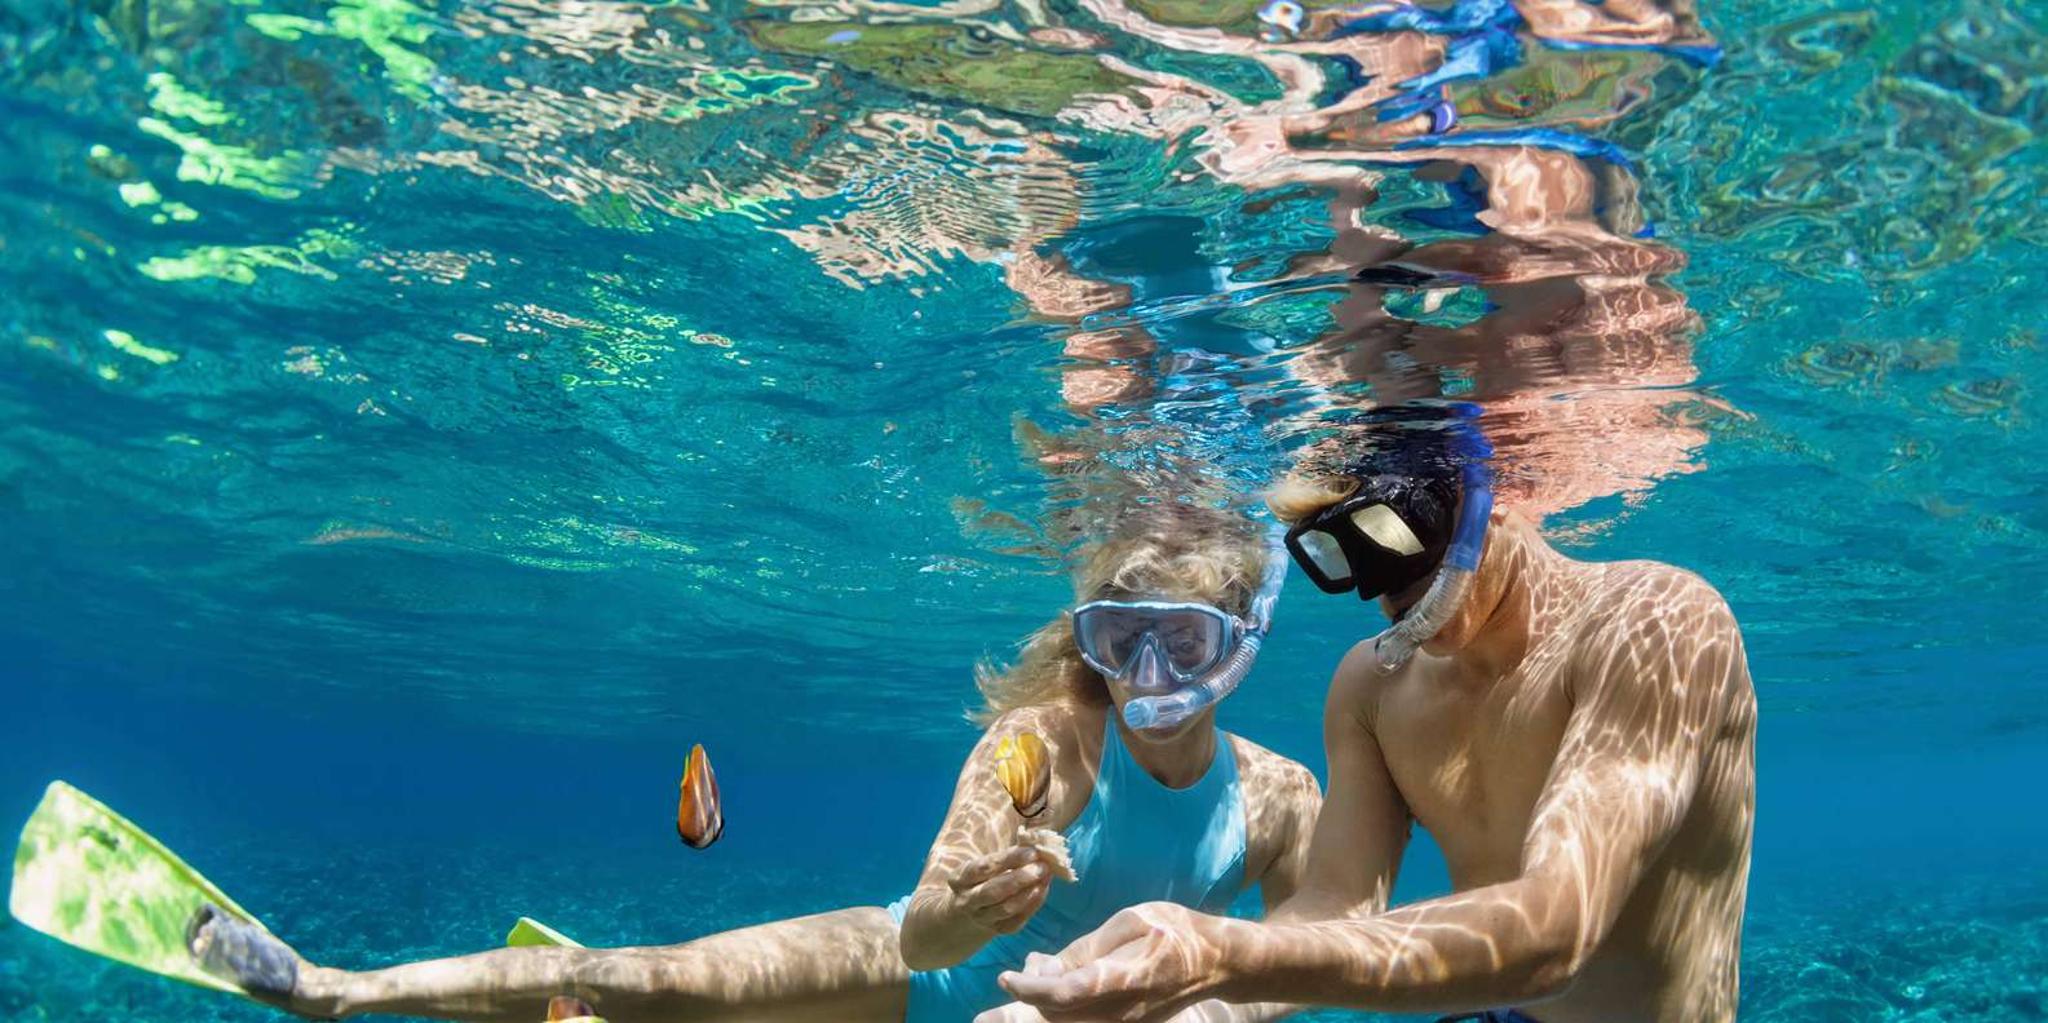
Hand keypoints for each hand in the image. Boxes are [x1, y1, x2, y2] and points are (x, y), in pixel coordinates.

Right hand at [948, 844, 1054, 934]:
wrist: (970, 908)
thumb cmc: (983, 876)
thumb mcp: (985, 862)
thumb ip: (1008, 854)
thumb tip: (1035, 843)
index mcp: (960, 879)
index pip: (983, 868)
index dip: (1009, 859)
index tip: (1031, 852)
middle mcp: (967, 901)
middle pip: (993, 891)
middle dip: (1020, 878)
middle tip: (1042, 866)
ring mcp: (981, 918)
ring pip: (1006, 908)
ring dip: (1029, 892)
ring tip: (1046, 876)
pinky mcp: (998, 929)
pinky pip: (1017, 920)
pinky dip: (1032, 904)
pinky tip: (1043, 889)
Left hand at [996, 902, 1234, 1022]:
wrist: (1216, 961)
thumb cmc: (1173, 929)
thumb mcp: (1128, 922)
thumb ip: (1085, 948)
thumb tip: (1048, 967)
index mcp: (1121, 979)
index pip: (1062, 994)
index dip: (1028, 988)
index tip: (1004, 976)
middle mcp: (1121, 1013)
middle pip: (1057, 1014)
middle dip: (1032, 991)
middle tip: (1029, 964)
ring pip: (1068, 1022)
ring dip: (1046, 1000)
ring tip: (1045, 969)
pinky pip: (1084, 1022)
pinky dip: (1065, 1006)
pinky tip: (1067, 981)